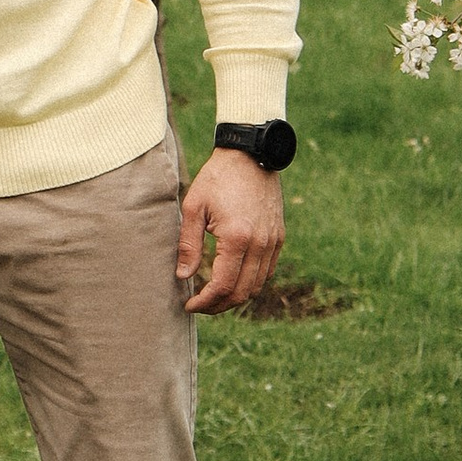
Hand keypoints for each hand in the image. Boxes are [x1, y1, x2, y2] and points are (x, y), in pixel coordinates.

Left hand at [177, 143, 284, 314]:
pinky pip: (267, 272)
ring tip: (213, 296)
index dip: (205, 302)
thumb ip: (188, 245)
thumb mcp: (194, 207)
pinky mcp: (278, 237)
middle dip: (218, 306)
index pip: (223, 286)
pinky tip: (233, 280)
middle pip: (241, 293)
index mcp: (237, 238)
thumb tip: (183, 276)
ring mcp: (272, 242)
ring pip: (257, 286)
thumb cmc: (217, 178)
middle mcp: (260, 244)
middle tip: (199, 305)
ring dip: (235, 297)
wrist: (250, 155)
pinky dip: (250, 283)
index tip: (189, 305)